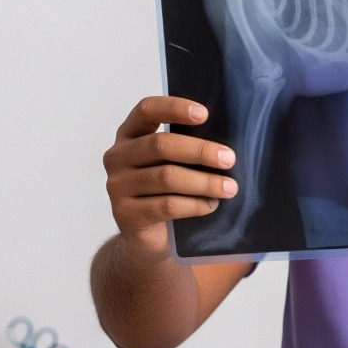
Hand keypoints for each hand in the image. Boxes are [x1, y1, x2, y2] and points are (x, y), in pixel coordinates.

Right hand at [103, 98, 236, 257]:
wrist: (147, 239)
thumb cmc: (166, 192)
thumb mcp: (172, 164)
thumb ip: (185, 148)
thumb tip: (225, 144)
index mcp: (129, 135)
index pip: (146, 110)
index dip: (174, 108)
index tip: (204, 114)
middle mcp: (118, 156)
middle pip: (160, 145)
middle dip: (200, 151)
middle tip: (229, 158)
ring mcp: (117, 186)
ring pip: (167, 178)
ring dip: (204, 182)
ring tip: (230, 187)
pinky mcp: (126, 214)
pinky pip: (167, 205)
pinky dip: (195, 205)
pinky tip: (211, 205)